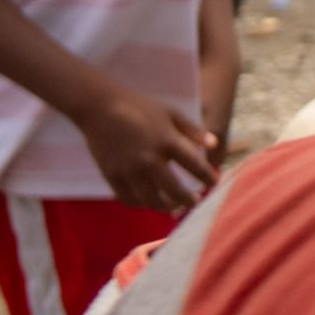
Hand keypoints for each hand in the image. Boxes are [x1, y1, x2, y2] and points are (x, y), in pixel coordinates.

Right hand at [76, 86, 215, 210]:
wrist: (99, 108)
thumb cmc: (139, 107)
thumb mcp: (170, 113)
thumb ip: (193, 130)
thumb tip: (214, 144)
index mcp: (167, 141)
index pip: (195, 166)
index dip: (208, 177)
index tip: (214, 182)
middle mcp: (149, 159)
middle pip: (175, 191)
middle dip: (189, 200)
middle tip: (195, 201)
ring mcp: (129, 170)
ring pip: (152, 201)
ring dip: (166, 207)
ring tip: (174, 206)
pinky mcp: (111, 176)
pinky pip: (129, 199)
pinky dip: (142, 204)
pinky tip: (149, 202)